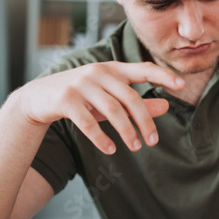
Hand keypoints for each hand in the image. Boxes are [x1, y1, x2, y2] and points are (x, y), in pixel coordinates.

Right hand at [12, 61, 183, 154]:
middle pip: (130, 97)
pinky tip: (110, 149)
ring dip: (126, 131)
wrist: (36, 99)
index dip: (163, 76)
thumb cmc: (80, 98)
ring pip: (112, 110)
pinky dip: (101, 137)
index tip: (182, 85)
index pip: (143, 69)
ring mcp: (80, 84)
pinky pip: (87, 121)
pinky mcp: (65, 99)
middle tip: (153, 141)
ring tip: (136, 147)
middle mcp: (98, 72)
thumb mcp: (109, 99)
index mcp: (112, 69)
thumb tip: (166, 106)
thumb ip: (137, 102)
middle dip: (144, 120)